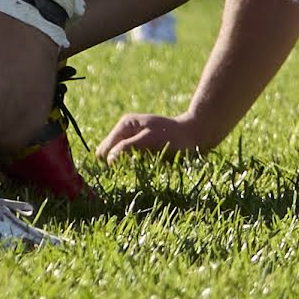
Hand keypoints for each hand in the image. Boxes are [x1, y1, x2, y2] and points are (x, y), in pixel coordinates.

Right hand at [99, 109, 222, 159]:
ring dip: (127, 169)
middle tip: (134, 170)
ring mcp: (133, 142)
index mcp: (124, 126)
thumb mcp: (148, 140)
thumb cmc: (173, 137)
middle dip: (117, 167)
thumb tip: (108, 160)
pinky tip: (148, 168)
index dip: (109, 163)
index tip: (122, 172)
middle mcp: (125, 133)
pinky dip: (135, 169)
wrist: (195, 136)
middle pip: (108, 157)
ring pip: (119, 163)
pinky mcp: (141, 151)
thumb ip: (127, 147)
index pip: (103, 150)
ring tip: (143, 169)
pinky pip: (130, 165)